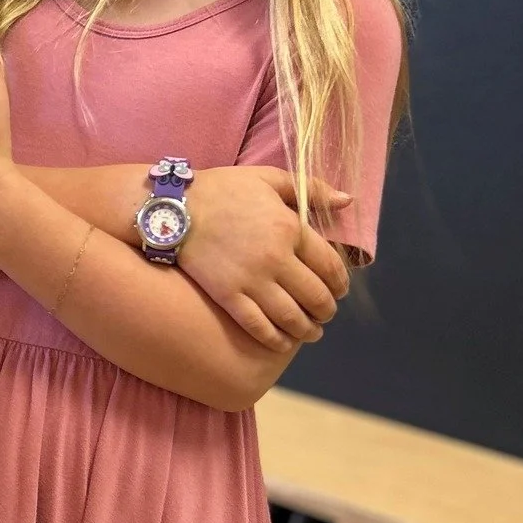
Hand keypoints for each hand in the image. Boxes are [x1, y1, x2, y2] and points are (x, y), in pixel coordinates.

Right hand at [181, 168, 351, 351]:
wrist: (174, 207)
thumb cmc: (223, 189)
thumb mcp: (269, 179)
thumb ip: (312, 189)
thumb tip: (348, 201)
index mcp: (290, 228)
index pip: (330, 266)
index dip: (341, 283)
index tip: (340, 290)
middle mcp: (276, 259)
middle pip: (316, 296)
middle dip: (327, 310)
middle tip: (326, 314)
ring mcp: (251, 280)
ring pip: (291, 317)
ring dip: (308, 330)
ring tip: (311, 332)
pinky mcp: (227, 296)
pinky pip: (258, 326)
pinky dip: (276, 339)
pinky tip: (283, 343)